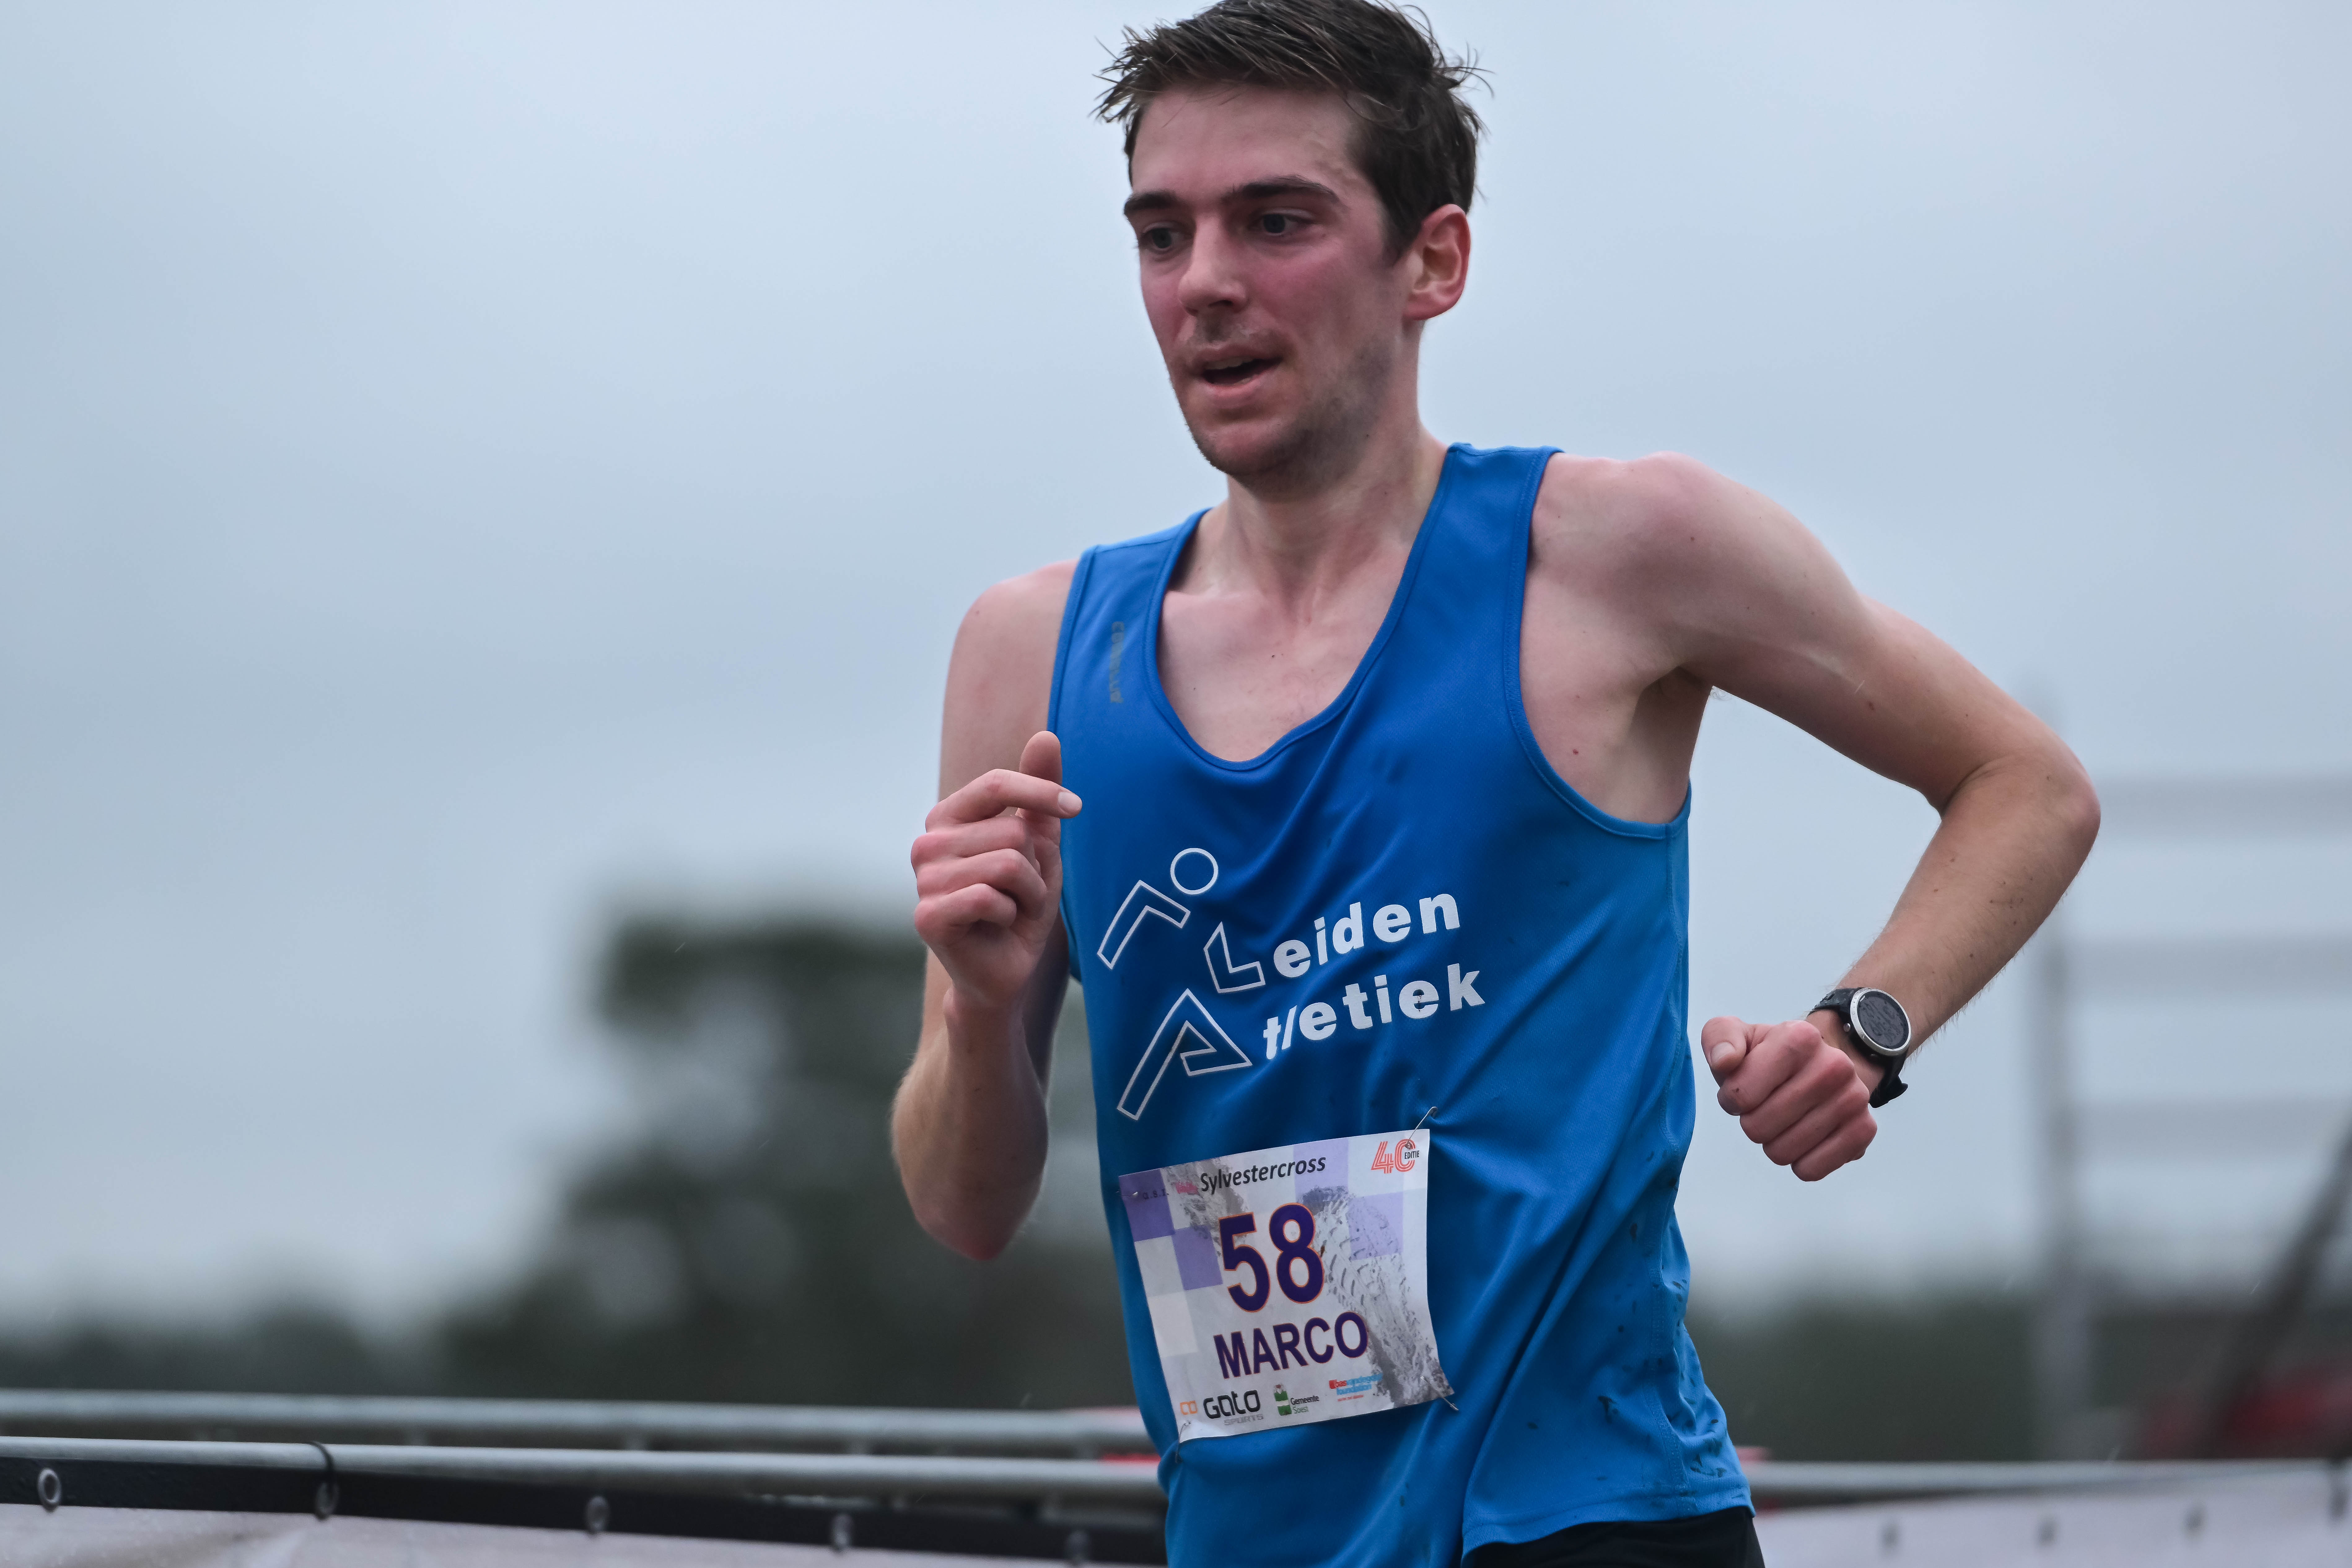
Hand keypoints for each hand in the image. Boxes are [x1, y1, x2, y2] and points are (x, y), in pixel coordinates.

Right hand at [911, 731, 1081, 1020]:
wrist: (1004, 969)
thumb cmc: (1020, 903)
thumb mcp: (1039, 844)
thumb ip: (1038, 792)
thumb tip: (1046, 735)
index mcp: (948, 817)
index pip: (996, 784)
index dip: (1041, 792)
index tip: (1077, 808)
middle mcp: (928, 843)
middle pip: (1011, 832)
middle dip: (1035, 868)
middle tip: (1023, 893)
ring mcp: (924, 880)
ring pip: (1007, 864)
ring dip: (1028, 894)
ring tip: (1013, 910)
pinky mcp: (927, 916)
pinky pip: (989, 897)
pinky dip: (1010, 914)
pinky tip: (998, 926)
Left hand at [1700, 1013, 1879, 1180]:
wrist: (1819, 1065)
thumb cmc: (1769, 1056)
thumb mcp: (1736, 1035)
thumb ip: (1720, 1038)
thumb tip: (1725, 1060)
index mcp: (1799, 1038)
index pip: (1740, 1095)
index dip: (1731, 1100)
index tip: (1741, 1091)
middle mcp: (1834, 1066)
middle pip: (1758, 1127)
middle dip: (1752, 1122)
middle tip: (1764, 1106)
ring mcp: (1853, 1099)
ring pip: (1783, 1152)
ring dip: (1773, 1143)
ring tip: (1782, 1121)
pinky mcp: (1864, 1130)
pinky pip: (1812, 1169)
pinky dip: (1799, 1163)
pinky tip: (1802, 1140)